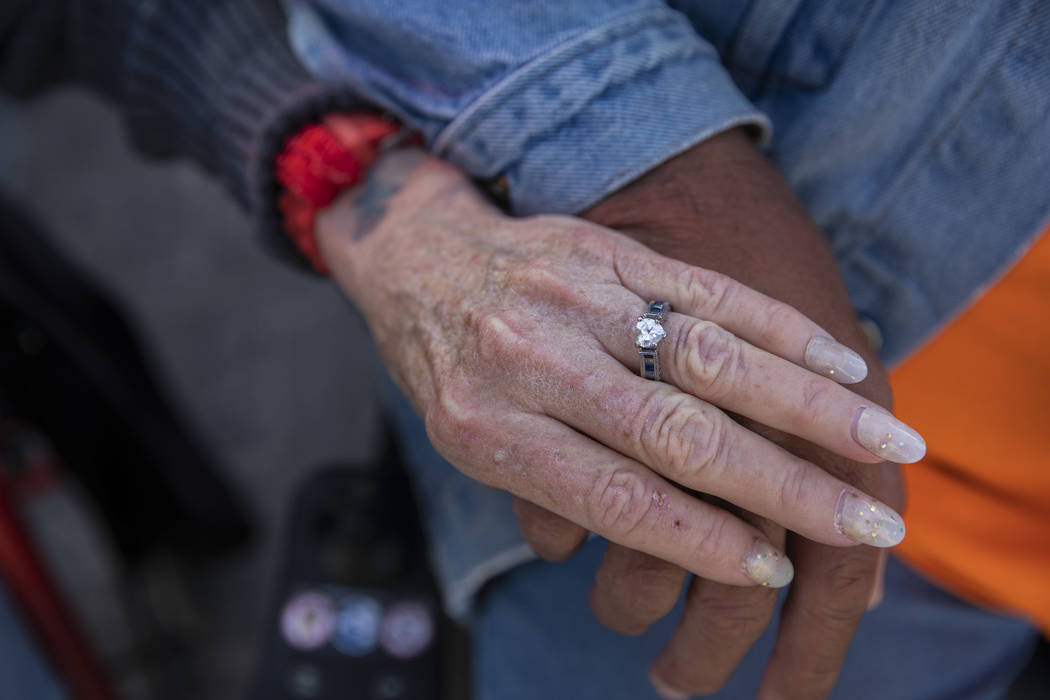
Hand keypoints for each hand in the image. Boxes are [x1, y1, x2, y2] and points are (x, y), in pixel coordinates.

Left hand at [315, 149, 916, 594]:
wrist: (422, 258)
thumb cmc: (454, 370)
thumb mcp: (474, 447)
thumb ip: (561, 497)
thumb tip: (681, 548)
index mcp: (491, 429)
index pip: (615, 497)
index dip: (700, 541)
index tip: (776, 570)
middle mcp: (536, 361)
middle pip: (676, 433)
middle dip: (782, 486)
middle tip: (867, 525)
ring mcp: (578, 297)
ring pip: (709, 357)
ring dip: (807, 404)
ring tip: (884, 441)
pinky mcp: (611, 251)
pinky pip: (707, 290)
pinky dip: (779, 328)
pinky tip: (841, 359)